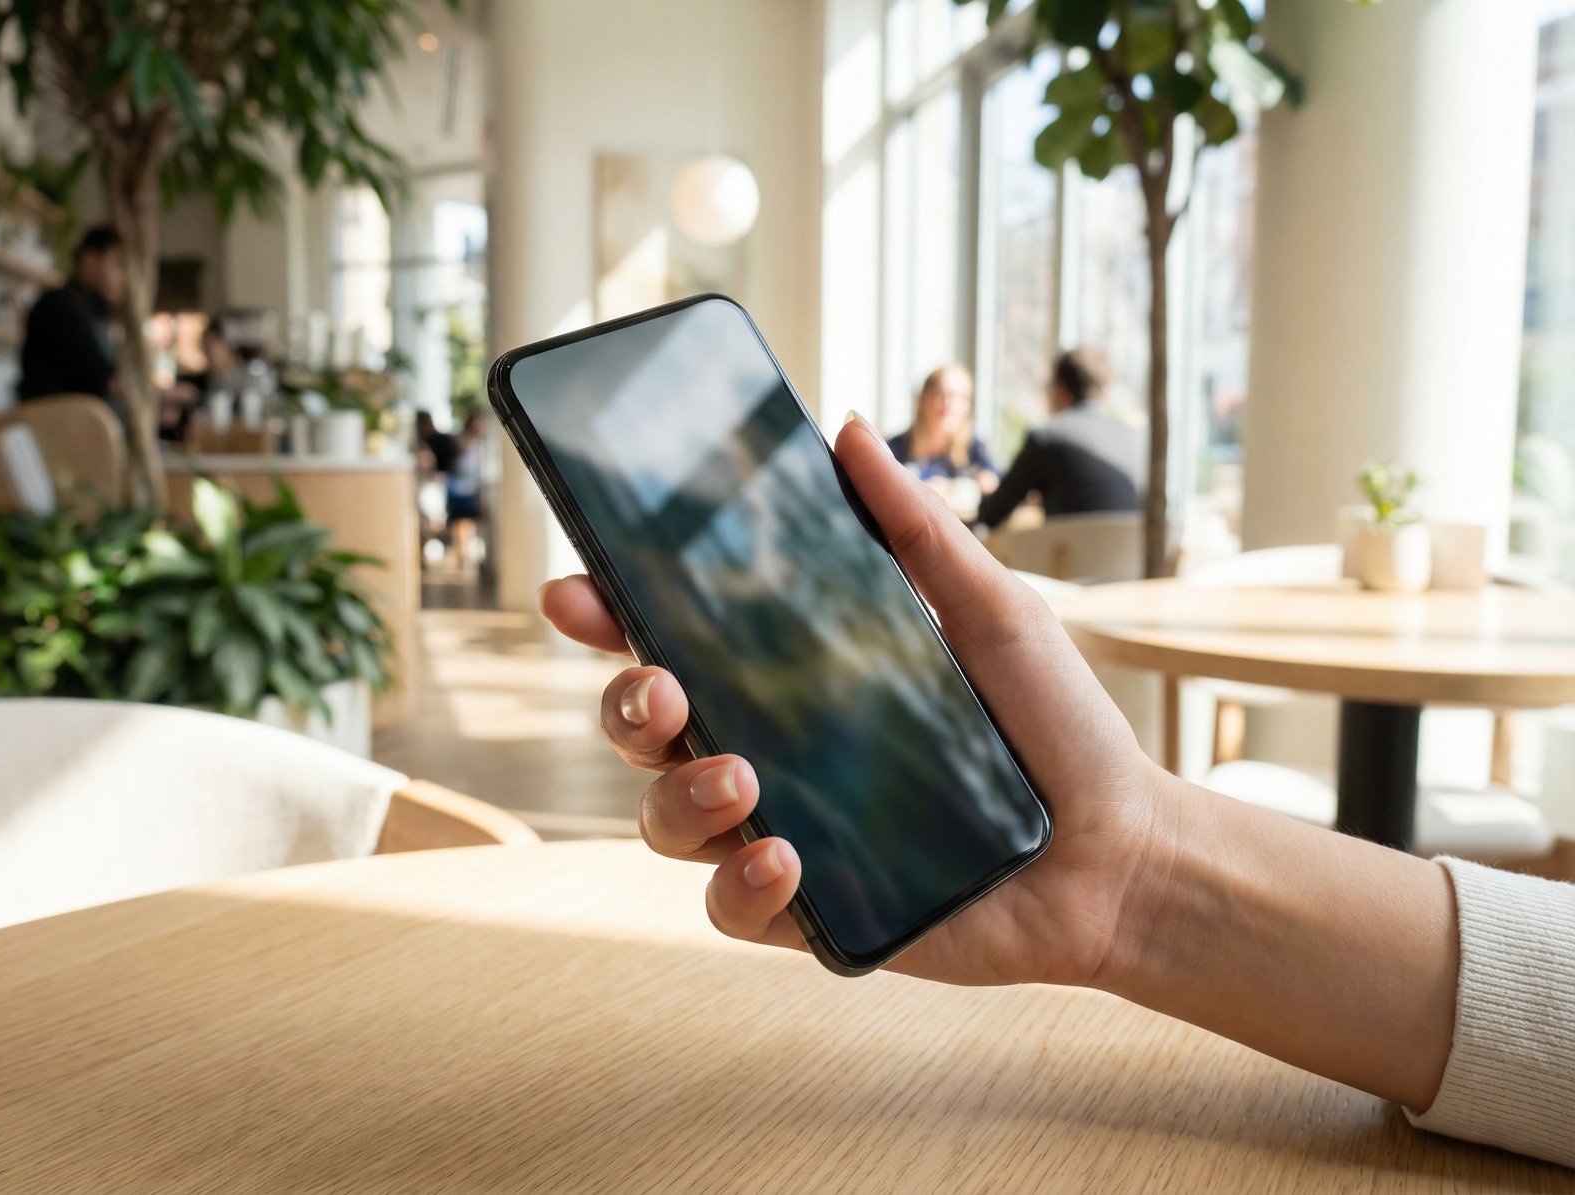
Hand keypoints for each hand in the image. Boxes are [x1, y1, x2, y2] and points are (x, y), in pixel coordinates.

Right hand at [539, 415, 1172, 986]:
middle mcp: (770, 745)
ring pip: (662, 817)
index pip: (675, 635)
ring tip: (742, 778)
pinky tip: (783, 860)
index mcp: (795, 671)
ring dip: (675, 795)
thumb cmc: (1054, 723)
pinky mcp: (805, 913)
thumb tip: (846, 430)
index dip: (610, 614)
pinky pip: (726, 905)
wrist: (1117, 852)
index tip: (576, 589)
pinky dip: (738, 884)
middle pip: (642, 724)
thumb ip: (913, 530)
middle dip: (622, 701)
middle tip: (660, 686)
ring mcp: (779, 829)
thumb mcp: (989, 610)